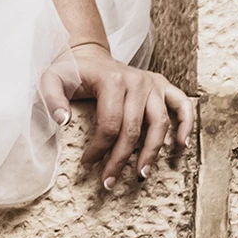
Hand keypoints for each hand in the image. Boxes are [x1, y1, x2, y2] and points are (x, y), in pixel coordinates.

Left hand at [66, 41, 192, 187]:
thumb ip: (52, 98)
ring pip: (160, 123)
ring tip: (141, 174)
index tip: (87, 164)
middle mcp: (136, 81)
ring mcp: (152, 83)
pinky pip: (182, 105)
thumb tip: (63, 121)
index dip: (99, 148)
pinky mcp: (162, 85)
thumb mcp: (51, 80)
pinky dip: (186, 124)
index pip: (110, 124)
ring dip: (152, 151)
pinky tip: (181, 145)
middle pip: (134, 129)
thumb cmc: (71, 73)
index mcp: (111, 80)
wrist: (88, 57)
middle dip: (121, 159)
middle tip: (109, 181)